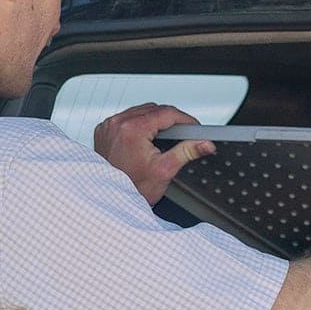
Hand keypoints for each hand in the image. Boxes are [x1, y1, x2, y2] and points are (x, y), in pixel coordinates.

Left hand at [93, 103, 215, 204]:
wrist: (112, 199)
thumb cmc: (133, 188)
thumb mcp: (165, 169)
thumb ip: (188, 152)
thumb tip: (205, 144)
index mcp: (133, 130)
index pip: (166, 113)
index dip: (185, 119)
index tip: (195, 127)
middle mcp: (118, 124)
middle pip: (153, 110)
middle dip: (171, 121)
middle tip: (183, 136)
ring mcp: (109, 126)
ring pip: (140, 112)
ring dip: (154, 121)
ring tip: (164, 140)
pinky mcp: (105, 130)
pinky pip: (126, 118)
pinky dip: (139, 124)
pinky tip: (145, 139)